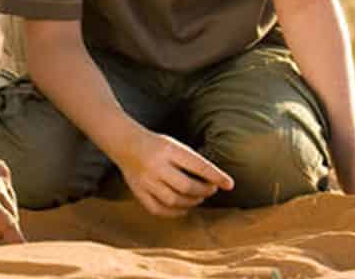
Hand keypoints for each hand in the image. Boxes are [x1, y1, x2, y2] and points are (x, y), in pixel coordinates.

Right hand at [116, 130, 233, 217]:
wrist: (124, 142)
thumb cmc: (156, 144)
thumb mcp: (174, 144)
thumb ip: (191, 161)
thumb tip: (214, 181)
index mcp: (168, 149)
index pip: (198, 165)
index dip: (216, 176)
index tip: (229, 184)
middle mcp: (156, 165)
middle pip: (187, 186)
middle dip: (204, 191)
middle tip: (211, 190)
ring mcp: (146, 181)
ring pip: (174, 200)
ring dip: (191, 203)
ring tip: (199, 198)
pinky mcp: (138, 191)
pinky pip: (158, 209)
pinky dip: (174, 213)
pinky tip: (183, 209)